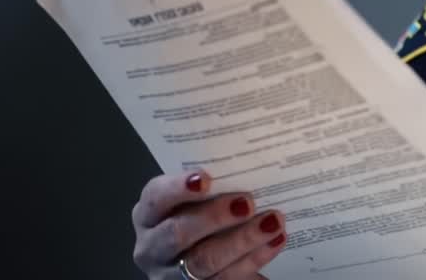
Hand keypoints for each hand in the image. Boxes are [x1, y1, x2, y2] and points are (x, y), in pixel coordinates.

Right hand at [132, 170, 287, 279]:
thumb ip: (213, 183)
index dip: (178, 188)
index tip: (206, 178)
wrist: (200, 256)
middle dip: (214, 217)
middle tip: (247, 203)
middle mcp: (154, 246)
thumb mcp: (197, 198)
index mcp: (150, 214)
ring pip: (204, 261)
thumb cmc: (200, 213)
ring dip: (242, 241)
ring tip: (272, 222)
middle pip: (177, 233)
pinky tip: (275, 242)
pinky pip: (226, 278)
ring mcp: (173, 273)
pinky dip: (255, 260)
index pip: (156, 198)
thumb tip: (252, 158)